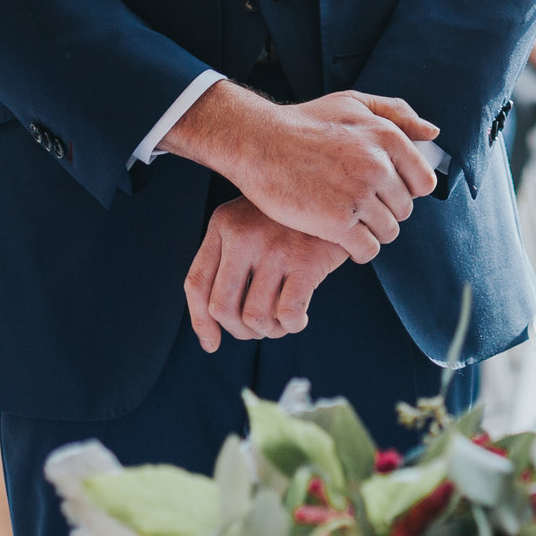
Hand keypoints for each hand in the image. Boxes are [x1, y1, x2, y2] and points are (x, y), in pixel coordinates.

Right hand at [161, 83, 439, 260]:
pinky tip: (342, 239)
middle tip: (358, 207)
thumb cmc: (305, 122)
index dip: (405, 190)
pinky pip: (367, 249)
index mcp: (387, 136)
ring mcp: (358, 194)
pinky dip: (358, 250)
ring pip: (388, 231)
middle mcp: (378, 165)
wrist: (258, 142)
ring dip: (372, 232)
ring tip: (349, 223)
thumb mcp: (353, 102)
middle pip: (404, 209)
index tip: (384, 191)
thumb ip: (397, 113)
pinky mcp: (337, 222)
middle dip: (385, 211)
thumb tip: (433, 134)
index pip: (423, 182)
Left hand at [184, 198, 348, 352]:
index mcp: (224, 224)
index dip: (201, 322)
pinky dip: (292, 326)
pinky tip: (300, 319)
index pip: (196, 284)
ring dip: (268, 331)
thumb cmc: (290, 219)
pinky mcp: (307, 260)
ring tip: (280, 324)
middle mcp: (244, 235)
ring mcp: (276, 247)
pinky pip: (289, 313)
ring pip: (255, 316)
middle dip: (239, 331)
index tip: (212, 344)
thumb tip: (211, 332)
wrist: (338, 192)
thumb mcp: (250, 222)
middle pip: (222, 307)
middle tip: (257, 330)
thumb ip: (228, 259)